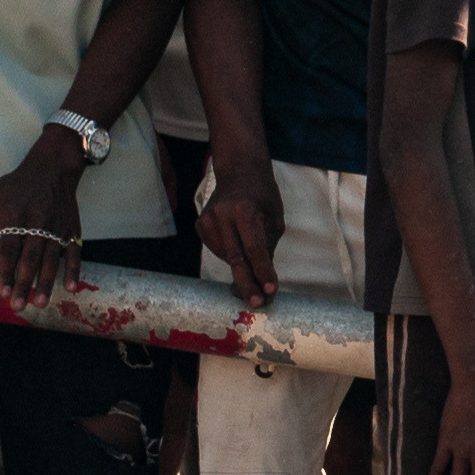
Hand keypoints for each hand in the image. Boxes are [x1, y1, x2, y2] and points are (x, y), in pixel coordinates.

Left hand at [0, 129, 89, 309]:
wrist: (53, 167)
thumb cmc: (19, 184)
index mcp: (15, 214)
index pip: (9, 249)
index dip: (6, 271)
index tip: (2, 292)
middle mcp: (38, 221)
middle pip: (30, 258)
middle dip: (24, 283)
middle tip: (18, 306)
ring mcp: (57, 226)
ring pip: (52, 259)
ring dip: (47, 282)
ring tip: (40, 302)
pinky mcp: (73, 228)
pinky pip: (75, 252)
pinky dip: (74, 269)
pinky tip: (70, 287)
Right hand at [197, 149, 284, 306]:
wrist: (239, 171)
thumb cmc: (263, 196)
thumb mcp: (275, 218)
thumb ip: (268, 246)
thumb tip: (263, 278)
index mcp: (245, 211)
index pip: (255, 249)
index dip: (263, 271)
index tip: (271, 290)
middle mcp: (222, 215)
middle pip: (236, 258)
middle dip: (248, 283)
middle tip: (256, 304)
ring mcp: (207, 220)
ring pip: (226, 257)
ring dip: (242, 266)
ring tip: (254, 258)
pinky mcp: (200, 225)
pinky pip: (218, 250)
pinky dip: (230, 254)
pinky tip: (237, 242)